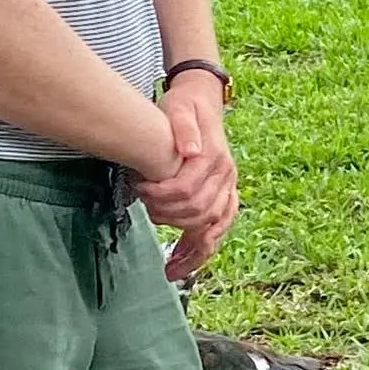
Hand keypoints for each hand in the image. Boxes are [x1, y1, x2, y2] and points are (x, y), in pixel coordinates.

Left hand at [139, 75, 237, 281]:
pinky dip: (204, 248)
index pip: (187, 190)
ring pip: (215, 229)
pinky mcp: (225, 194)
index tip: (140, 191)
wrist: (202, 99)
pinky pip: (220, 228)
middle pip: (200, 214)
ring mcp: (228, 187)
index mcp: (214, 158)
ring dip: (193, 251)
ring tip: (171, 270)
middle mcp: (226, 177)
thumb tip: (189, 152)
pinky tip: (185, 261)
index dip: (161, 197)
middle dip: (170, 219)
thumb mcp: (179, 106)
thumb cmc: (184, 105)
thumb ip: (183, 127)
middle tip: (147, 216)